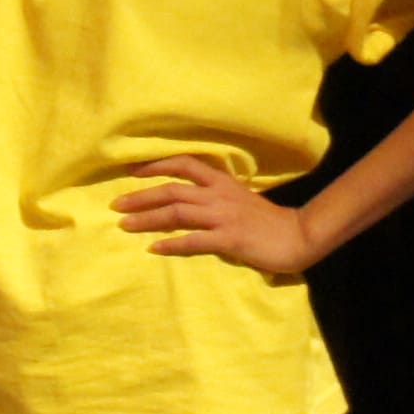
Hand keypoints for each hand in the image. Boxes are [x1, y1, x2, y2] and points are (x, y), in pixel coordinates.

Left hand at [116, 153, 320, 280]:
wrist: (297, 236)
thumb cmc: (264, 220)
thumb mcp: (236, 197)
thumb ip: (211, 195)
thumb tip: (180, 198)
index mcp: (221, 182)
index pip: (183, 164)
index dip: (154, 165)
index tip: (129, 171)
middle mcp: (218, 195)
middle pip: (171, 190)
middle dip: (140, 196)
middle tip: (115, 205)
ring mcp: (223, 217)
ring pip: (177, 213)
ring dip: (147, 219)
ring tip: (125, 225)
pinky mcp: (229, 239)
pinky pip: (194, 241)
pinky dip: (172, 244)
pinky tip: (154, 249)